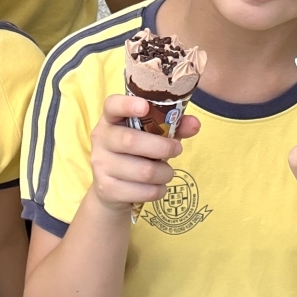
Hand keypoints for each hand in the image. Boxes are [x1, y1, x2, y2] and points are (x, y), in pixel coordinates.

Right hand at [89, 94, 199, 214]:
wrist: (110, 188)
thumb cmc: (136, 153)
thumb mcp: (152, 135)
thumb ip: (173, 126)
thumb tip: (195, 124)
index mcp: (111, 119)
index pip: (113, 105)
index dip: (128, 105)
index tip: (145, 106)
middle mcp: (101, 139)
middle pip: (131, 141)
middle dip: (162, 148)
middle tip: (177, 150)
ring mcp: (101, 165)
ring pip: (142, 171)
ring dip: (164, 173)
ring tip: (167, 172)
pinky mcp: (107, 189)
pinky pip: (142, 191)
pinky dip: (158, 190)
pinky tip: (158, 186)